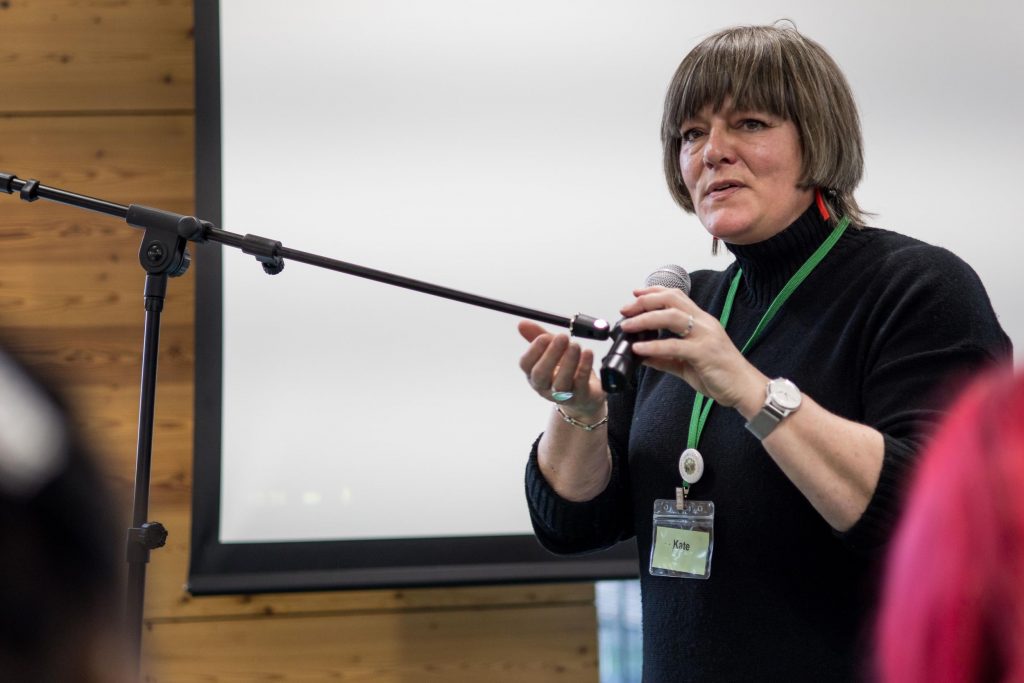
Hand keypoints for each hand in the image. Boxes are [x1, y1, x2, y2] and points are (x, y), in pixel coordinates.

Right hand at [517, 320, 606, 418]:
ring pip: (561, 382)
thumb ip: (537, 336)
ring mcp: (562, 395)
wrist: (586, 394)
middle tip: (562, 338)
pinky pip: (581, 383)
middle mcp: (544, 386)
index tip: (544, 337)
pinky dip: (584, 367)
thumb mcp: (552, 350)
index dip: (534, 350)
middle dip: (551, 355)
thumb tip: (522, 323)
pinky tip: (587, 354)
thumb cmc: (565, 369)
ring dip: (568, 362)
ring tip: (575, 345)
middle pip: (541, 375)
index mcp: (533, 374)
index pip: (526, 364)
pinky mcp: (580, 397)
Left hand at [617, 286, 764, 408]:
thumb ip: (665, 358)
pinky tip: (639, 348)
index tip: (635, 293)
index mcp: (701, 322)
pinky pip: (675, 345)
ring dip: (645, 319)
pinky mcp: (704, 353)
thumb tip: (643, 356)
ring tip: (627, 326)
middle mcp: (704, 323)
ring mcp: (705, 336)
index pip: (676, 296)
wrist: (745, 389)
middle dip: (645, 301)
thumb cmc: (721, 374)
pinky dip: (654, 345)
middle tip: (625, 310)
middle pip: (671, 300)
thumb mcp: (687, 364)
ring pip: (672, 317)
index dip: (654, 292)